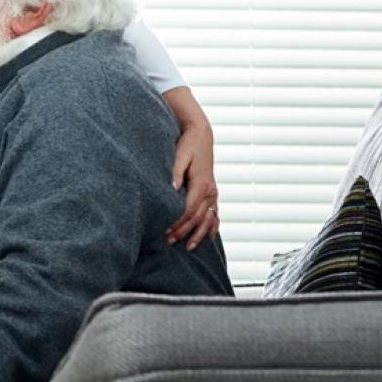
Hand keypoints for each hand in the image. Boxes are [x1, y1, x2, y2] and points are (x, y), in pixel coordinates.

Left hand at [165, 115, 218, 249]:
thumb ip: (175, 172)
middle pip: (197, 217)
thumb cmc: (188, 144)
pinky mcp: (212, 191)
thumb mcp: (180, 155)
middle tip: (168, 240)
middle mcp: (210, 190)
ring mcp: (213, 192)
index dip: (178, 222)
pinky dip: (212, 226)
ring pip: (208, 218)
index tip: (165, 230)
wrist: (200, 134)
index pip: (189, 209)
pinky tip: (208, 236)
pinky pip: (215, 213)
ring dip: (197, 233)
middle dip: (184, 231)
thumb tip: (171, 189)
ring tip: (187, 246)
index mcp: (202, 183)